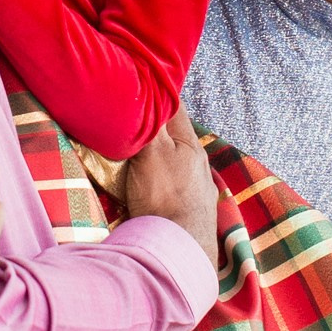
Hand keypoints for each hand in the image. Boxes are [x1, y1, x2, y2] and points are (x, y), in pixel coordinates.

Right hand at [122, 106, 218, 264]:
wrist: (182, 249)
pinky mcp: (193, 209)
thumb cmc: (165, 197)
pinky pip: (177, 184)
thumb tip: (143, 95)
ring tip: (140, 149)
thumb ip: (148, 124)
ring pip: (178, 160)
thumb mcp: (151, 152)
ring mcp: (198, 187)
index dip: (156, 91)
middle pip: (176, 134)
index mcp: (189, 143)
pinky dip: (165, 177)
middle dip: (156, 124)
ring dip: (161, 153)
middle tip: (133, 116)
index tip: (139, 81)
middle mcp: (198, 162)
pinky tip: (156, 184)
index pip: (173, 105)